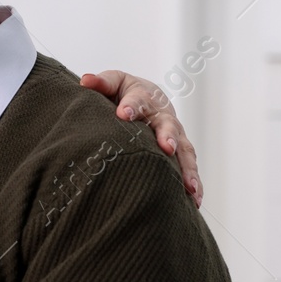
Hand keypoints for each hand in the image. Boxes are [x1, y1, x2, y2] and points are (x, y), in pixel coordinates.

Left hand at [79, 70, 201, 206]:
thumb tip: (86, 81)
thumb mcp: (113, 82)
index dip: (131, 106)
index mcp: (144, 96)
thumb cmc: (126, 91)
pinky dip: (193, 182)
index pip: (138, 99)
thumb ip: (102, 83)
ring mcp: (174, 134)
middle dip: (167, 136)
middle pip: (168, 125)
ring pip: (184, 149)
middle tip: (166, 147)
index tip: (123, 114)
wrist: (148, 96)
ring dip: (187, 168)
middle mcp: (163, 115)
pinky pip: (188, 166)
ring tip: (188, 188)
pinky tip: (194, 201)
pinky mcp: (179, 151)